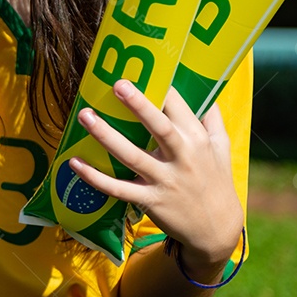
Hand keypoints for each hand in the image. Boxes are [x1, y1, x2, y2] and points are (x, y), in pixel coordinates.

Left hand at [68, 79, 243, 270]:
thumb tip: (205, 88)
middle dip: (139, 105)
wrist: (217, 230)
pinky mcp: (150, 201)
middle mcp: (182, 158)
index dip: (163, 87)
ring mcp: (165, 181)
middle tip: (117, 83)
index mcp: (197, 140)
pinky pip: (118, 189)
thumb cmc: (216, 181)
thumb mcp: (222, 147)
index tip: (145, 66)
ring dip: (107, 136)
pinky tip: (74, 163)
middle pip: (159, 127)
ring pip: (132, 156)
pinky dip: (95, 177)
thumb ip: (212, 118)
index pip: (180, 108)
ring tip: (85, 115)